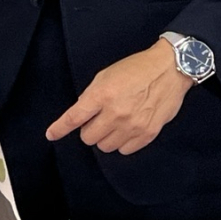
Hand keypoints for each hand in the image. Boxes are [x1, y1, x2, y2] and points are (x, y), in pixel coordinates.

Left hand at [45, 39, 192, 154]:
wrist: (169, 69)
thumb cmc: (136, 69)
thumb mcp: (106, 75)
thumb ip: (91, 96)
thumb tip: (81, 115)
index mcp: (102, 95)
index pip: (74, 118)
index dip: (59, 128)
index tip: (51, 135)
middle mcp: (116, 113)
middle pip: (88, 138)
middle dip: (89, 129)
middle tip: (98, 118)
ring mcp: (132, 126)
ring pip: (105, 147)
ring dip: (105, 137)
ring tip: (115, 122)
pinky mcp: (147, 134)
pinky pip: (124, 150)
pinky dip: (122, 142)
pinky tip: (127, 129)